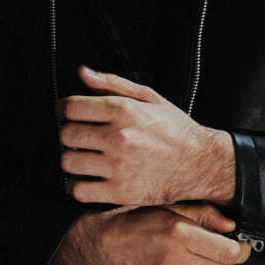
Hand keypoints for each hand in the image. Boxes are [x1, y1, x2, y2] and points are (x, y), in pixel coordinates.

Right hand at [49, 201, 251, 264]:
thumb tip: (232, 229)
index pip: (230, 253)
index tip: (234, 248)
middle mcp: (172, 262)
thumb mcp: (168, 207)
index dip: (237, 250)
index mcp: (178, 233)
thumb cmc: (132, 222)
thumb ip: (204, 215)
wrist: (96, 244)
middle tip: (212, 258)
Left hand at [56, 65, 235, 206]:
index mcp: (123, 110)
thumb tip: (83, 72)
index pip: (71, 107)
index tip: (66, 114)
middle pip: (66, 135)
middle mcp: (118, 137)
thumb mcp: (149, 97)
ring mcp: (118, 166)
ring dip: (72, 160)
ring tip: (85, 157)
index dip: (63, 110)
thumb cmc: (176, 130)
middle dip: (69, 135)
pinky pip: (79, 190)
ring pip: (68, 162)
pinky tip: (90, 178)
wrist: (201, 163)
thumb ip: (113, 83)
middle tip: (80, 137)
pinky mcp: (120, 192)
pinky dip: (78, 185)